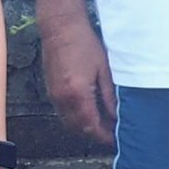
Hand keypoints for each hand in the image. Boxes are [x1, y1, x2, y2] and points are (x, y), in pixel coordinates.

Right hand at [38, 16, 116, 144]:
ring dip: (85, 127)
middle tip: (113, 135)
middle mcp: (62, 99)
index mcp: (78, 94)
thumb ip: (110, 96)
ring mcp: (54, 95)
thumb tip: (117, 116)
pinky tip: (89, 112)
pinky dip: (76, 117)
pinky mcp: (50, 90)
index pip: (91, 126)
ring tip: (104, 125)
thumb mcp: (104, 70)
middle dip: (96, 135)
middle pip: (79, 128)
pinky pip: (63, 112)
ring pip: (70, 122)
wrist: (60, 28)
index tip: (116, 140)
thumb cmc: (84, 44)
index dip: (105, 136)